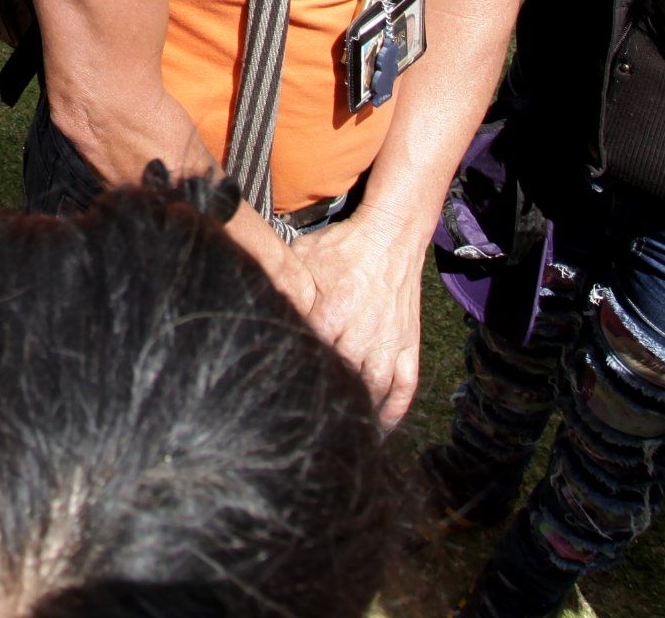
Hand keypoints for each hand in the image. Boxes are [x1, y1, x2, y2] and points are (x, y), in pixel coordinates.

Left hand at [278, 217, 426, 423]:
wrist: (391, 235)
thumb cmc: (342, 246)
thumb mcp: (305, 257)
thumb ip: (285, 283)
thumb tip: (254, 296)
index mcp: (333, 309)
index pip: (311, 351)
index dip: (297, 371)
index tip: (280, 390)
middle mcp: (364, 329)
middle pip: (342, 376)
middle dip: (325, 396)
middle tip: (305, 420)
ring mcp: (390, 339)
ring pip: (375, 387)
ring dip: (361, 411)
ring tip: (342, 430)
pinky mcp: (409, 342)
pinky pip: (406, 384)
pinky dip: (395, 408)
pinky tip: (381, 425)